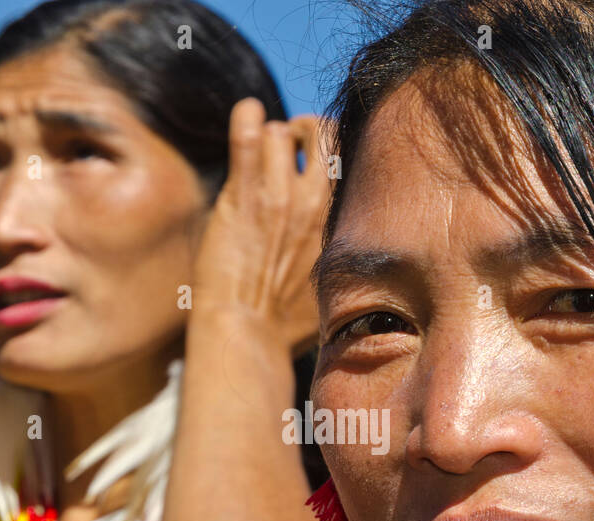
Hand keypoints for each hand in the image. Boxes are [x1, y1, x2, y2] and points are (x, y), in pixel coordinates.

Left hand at [191, 98, 334, 355]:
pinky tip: (244, 117)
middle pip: (323, 134)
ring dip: (269, 138)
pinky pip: (248, 135)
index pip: (350, 162)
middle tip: (290, 145)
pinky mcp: (242, 195)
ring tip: (259, 153)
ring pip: (281, 133)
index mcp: (340, 224)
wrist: (246, 331)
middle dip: (306, 131)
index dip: (334, 152)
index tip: (320, 159)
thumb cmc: (285, 324)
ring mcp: (279, 195)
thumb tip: (345, 259)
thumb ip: (338, 261)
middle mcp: (316, 203)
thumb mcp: (332, 291)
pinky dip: (245, 118)